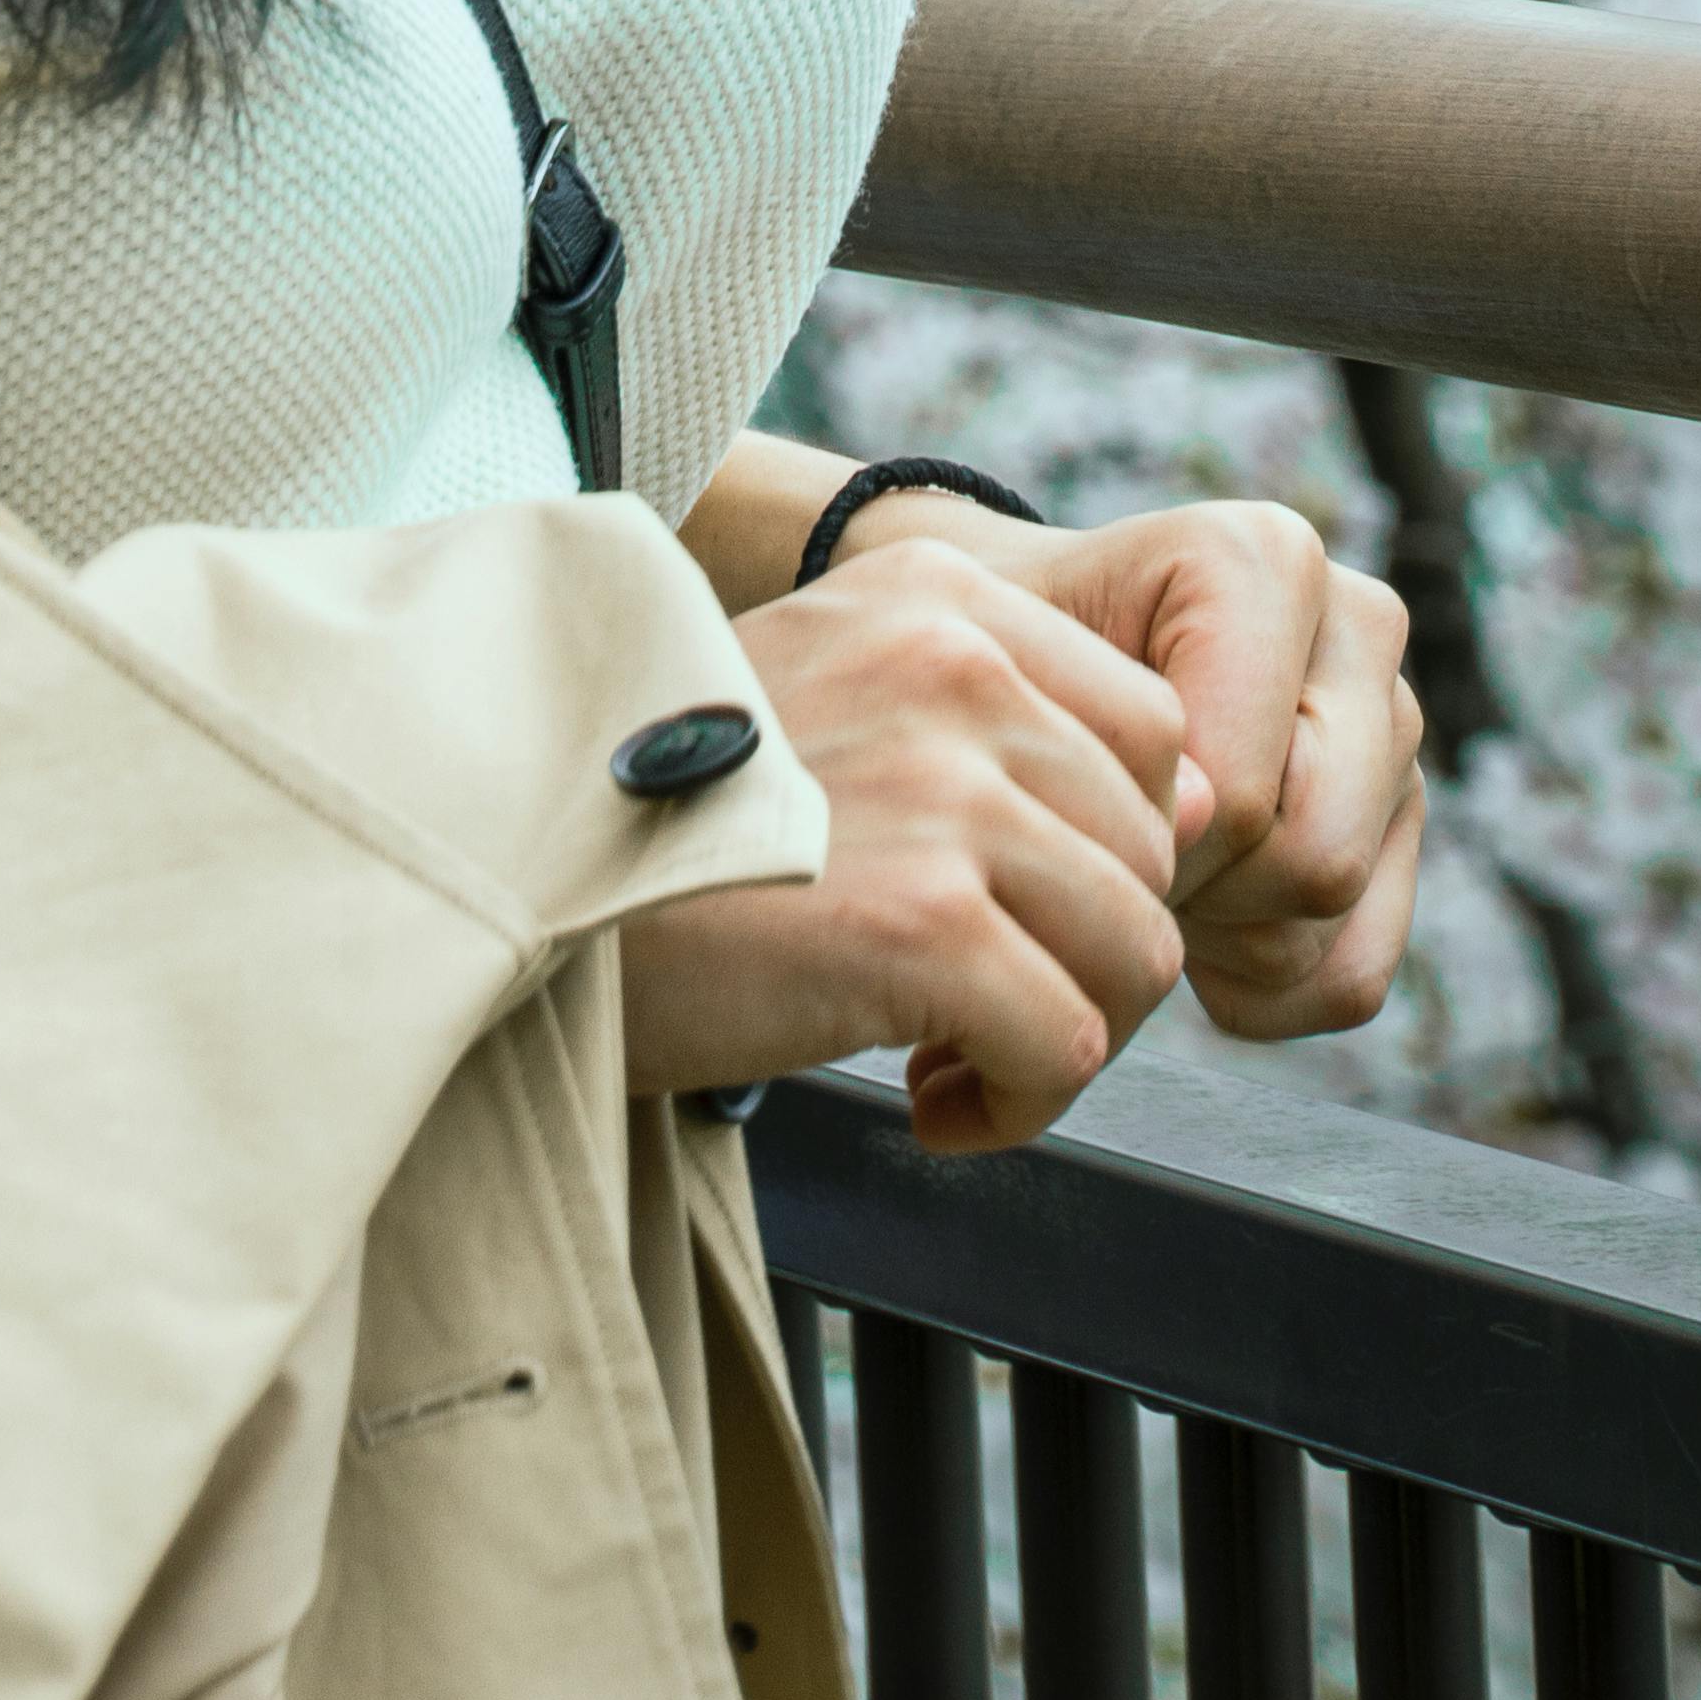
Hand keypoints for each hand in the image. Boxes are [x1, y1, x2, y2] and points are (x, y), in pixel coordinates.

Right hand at [618, 548, 1205, 1152]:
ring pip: (1134, 952)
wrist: (504, 880)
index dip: (1105, 844)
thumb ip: (992, 715)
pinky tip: (926, 1106)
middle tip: (974, 1006)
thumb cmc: (662, 811)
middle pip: (1152, 847)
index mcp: (934, 593)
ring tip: (950, 1058)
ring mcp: (946, 791)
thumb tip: (1196, 797)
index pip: (1148, 727)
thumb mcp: (832, 684)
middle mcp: (956, 666)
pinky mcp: (925, 925)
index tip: (1014, 908)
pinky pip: (1068, 1048)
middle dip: (1085, 951)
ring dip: (1059, 1032)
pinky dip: (1016, 1104)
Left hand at [855, 492, 1423, 1041]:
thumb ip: (1081, 736)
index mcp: (1267, 562)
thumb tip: (1189, 828)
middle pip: (1315, 860)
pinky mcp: (1397, 821)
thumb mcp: (992, 677)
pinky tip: (1185, 928)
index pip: (1239, 795)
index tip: (1067, 810)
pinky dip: (1256, 990)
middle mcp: (1357, 629)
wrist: (1012, 672)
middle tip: (1103, 854)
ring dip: (1213, 937)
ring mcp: (1391, 727)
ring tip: (1136, 869)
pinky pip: (1353, 975)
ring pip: (1332, 921)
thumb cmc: (995, 666)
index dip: (1143, 845)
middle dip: (1193, 892)